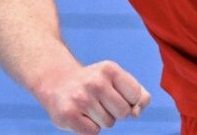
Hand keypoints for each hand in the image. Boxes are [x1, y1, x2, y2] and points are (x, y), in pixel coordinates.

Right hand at [35, 60, 149, 133]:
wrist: (59, 83)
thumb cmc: (96, 83)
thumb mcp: (116, 79)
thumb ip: (137, 93)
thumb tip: (137, 112)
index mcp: (110, 69)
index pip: (136, 95)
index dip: (130, 100)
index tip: (117, 94)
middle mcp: (95, 82)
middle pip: (124, 112)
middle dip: (116, 112)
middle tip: (101, 101)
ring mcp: (81, 98)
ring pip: (109, 123)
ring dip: (102, 120)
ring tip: (89, 107)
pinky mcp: (68, 115)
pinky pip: (93, 133)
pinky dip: (90, 128)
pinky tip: (81, 116)